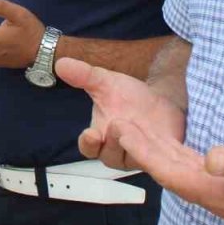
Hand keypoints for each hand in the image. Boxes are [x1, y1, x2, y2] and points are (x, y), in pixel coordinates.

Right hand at [55, 58, 187, 170]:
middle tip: (117, 124)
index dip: (88, 143)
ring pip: (133, 160)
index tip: (90, 134)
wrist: (161, 100)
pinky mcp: (162, 157)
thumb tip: (61, 63)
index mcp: (100, 138)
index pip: (88, 148)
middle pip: (110, 156)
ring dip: (133, 146)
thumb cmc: (129, 96)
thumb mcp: (106, 82)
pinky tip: (160, 140)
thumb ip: (83, 76)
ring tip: (137, 129)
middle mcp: (118, 151)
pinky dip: (159, 152)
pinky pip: (159, 160)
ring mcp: (139, 156)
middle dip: (113, 143)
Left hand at [63, 83, 223, 223]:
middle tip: (115, 124)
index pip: (172, 173)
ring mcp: (217, 189)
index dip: (147, 153)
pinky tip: (158, 139)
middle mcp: (212, 194)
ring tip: (128, 126)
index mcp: (219, 194)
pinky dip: (170, 151)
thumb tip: (212, 158)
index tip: (126, 133)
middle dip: (141, 148)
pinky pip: (188, 165)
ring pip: (175, 167)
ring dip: (152, 148)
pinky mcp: (223, 180)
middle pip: (167, 169)